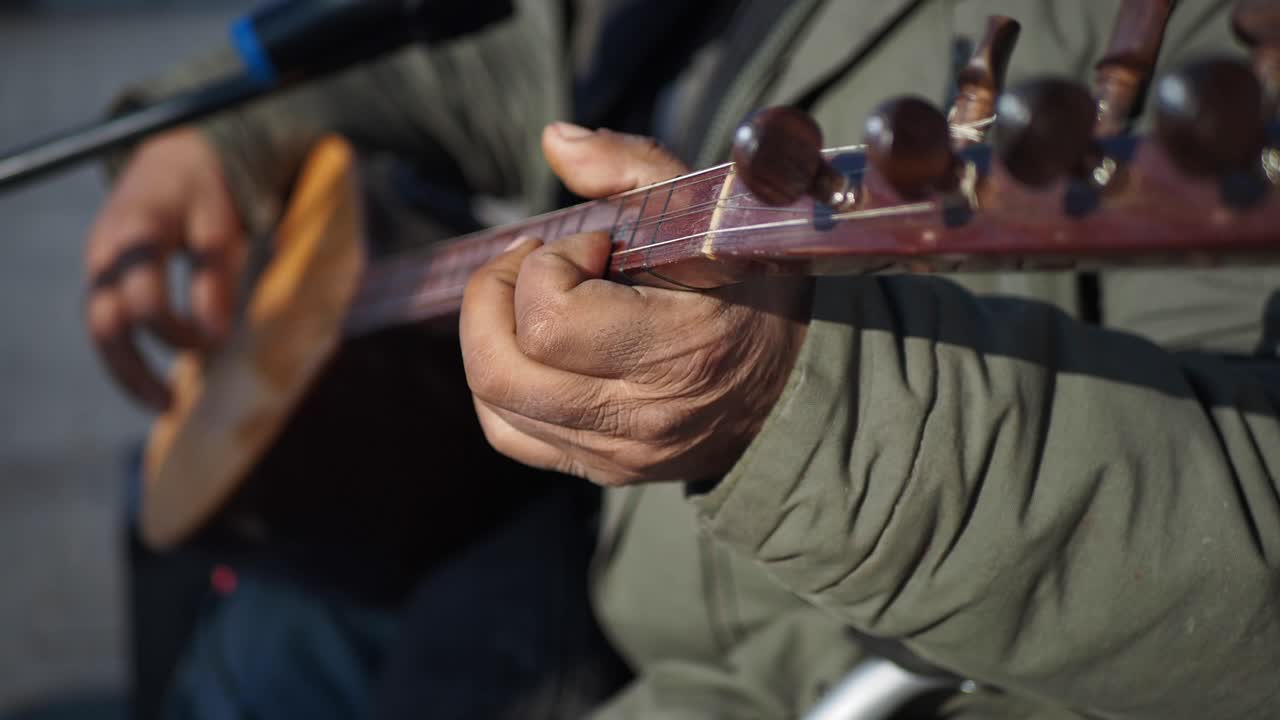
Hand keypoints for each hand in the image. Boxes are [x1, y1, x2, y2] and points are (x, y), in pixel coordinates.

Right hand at [85, 128, 246, 410]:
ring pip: (99, 330)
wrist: (171, 157)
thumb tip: (216, 335)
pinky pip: (107, 324)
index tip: (217, 343)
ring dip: (128, 372)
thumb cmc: (203, 190)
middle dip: (134, 370)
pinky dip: (128, 354)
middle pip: (104, 324)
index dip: (178, 328)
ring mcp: (98, 267)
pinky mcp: (103, 279)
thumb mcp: (220, 224)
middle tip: (171, 404)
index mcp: (135, 231)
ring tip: (164, 403)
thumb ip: (215, 275)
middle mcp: (105, 252)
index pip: (144, 298)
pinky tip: (155, 380)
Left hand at [459, 123, 811, 485]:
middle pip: (502, 369)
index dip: (548, 266)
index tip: (590, 244)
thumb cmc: (751, 288)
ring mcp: (620, 452)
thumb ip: (633, 166)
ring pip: (496, 401)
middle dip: (493, 297)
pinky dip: (498, 385)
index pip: (551, 321)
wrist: (793, 387)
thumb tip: (553, 139)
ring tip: (528, 298)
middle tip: (530, 263)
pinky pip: (509, 433)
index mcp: (682, 349)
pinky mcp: (603, 470)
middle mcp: (645, 416)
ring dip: (490, 334)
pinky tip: (528, 347)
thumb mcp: (715, 213)